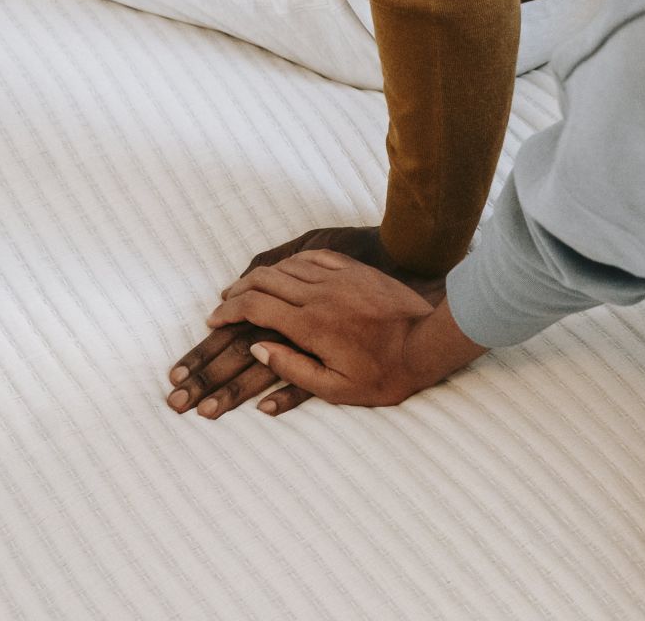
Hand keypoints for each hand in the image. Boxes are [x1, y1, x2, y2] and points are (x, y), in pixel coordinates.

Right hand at [210, 251, 486, 407]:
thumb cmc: (385, 373)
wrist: (429, 342)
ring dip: (262, 275)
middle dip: (237, 291)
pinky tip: (287, 268)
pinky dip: (293, 261)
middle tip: (224, 303)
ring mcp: (339, 278)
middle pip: (264, 281)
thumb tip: (257, 350)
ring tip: (248, 287)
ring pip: (288, 266)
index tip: (215, 319)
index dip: (228, 312)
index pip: (255, 309)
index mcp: (310, 326)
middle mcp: (319, 295)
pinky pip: (316, 256)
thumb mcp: (336, 388)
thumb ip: (292, 369)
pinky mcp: (357, 270)